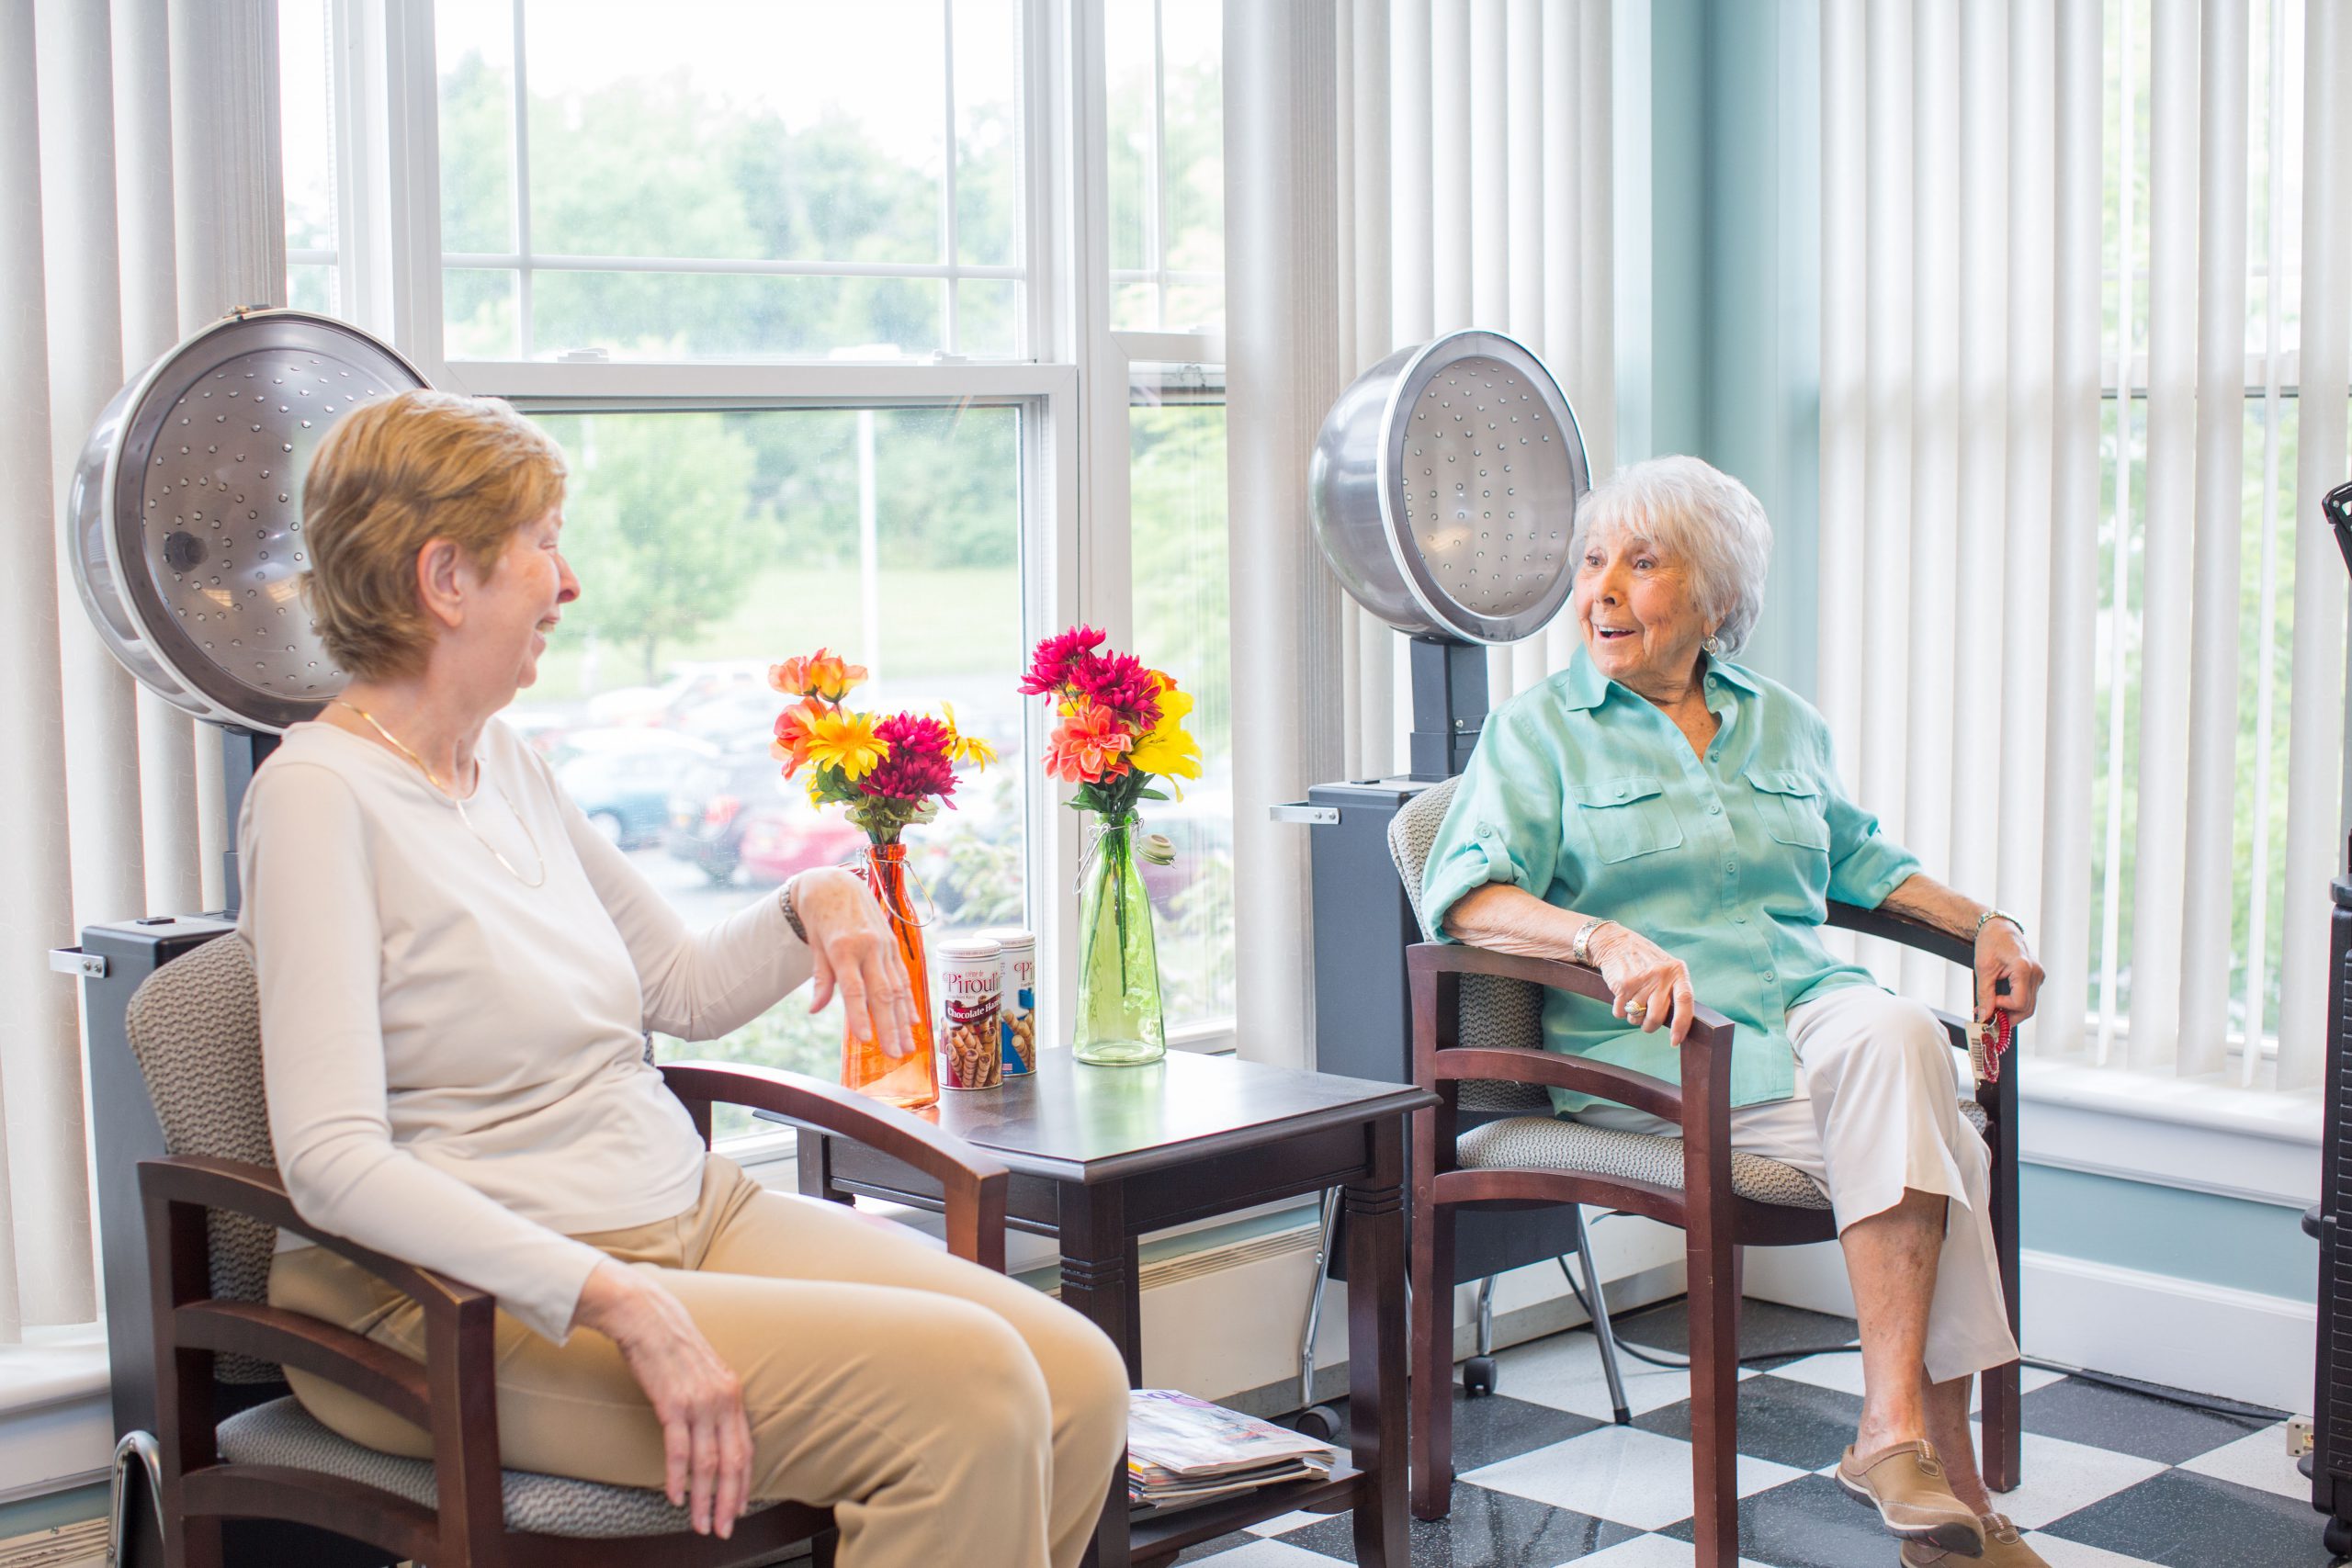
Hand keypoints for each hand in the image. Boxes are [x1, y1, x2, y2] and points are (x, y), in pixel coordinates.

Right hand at [572, 1261, 750, 1536]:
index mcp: (733, 1393)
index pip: (746, 1449)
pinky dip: (678, 1478)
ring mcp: (700, 1402)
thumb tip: (713, 1434)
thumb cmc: (670, 1344)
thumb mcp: (703, 1373)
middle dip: (729, 1502)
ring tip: (700, 1524)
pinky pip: (679, 1450)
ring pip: (708, 1463)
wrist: (646, 1315)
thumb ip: (712, 1402)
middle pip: (732, 1462)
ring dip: (704, 1499)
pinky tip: (676, 1498)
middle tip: (723, 1529)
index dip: (744, 1484)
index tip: (740, 1509)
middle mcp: (723, 1399)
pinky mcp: (672, 1403)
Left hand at [792, 867, 917, 1057]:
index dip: (861, 1016)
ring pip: (898, 988)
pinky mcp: (893, 944)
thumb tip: (815, 1010)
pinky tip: (914, 1022)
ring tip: (908, 1046)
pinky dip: (908, 1000)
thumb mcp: (815, 946)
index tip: (866, 1040)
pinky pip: (902, 977)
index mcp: (844, 948)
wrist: (836, 883)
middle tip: (895, 1054)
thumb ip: (821, 979)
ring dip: (903, 1020)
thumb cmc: (820, 917)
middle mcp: (869, 947)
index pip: (855, 989)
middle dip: (890, 1027)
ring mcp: (884, 945)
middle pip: (882, 994)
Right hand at [1590, 924, 1699, 1045]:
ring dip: (1632, 1017)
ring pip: (1637, 1017)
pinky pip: (1621, 1012)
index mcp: (1677, 971)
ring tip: (1632, 1001)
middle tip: (1646, 1024)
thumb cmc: (1645, 961)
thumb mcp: (1666, 968)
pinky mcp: (1623, 984)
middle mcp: (1661, 975)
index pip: (1685, 1001)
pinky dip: (1619, 1011)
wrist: (1615, 942)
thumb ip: (1673, 990)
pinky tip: (1621, 997)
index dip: (1682, 1024)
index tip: (1675, 1040)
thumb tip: (1679, 1025)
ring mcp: (1641, 979)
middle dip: (1650, 1026)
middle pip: (1658, 1016)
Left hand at [1974, 918, 2043, 1024]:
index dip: (2002, 1008)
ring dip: (2012, 1012)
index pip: (2019, 1002)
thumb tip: (1984, 1016)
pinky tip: (2001, 1001)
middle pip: (2028, 1008)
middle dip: (2009, 1017)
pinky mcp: (2036, 976)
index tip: (1987, 1004)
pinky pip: (2029, 996)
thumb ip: (1985, 994)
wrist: (1999, 928)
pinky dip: (2016, 1003)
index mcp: (2024, 968)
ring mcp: (2038, 975)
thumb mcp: (1983, 969)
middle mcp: (2035, 973)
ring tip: (1993, 1008)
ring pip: (2030, 1005)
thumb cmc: (1991, 942)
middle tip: (1990, 1016)